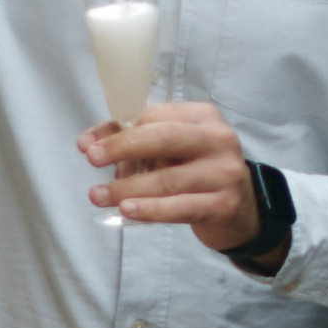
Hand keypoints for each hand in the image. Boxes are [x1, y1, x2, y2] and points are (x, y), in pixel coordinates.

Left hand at [80, 102, 267, 254]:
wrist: (241, 211)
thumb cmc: (196, 173)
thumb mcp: (172, 152)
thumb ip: (135, 143)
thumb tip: (89, 143)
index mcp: (203, 118)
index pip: (154, 116)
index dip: (117, 128)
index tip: (86, 144)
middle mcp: (219, 140)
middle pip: (165, 138)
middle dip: (123, 147)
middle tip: (92, 159)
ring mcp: (224, 173)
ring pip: (168, 179)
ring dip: (127, 188)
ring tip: (98, 195)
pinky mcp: (224, 204)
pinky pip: (180, 207)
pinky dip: (151, 210)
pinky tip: (127, 211)